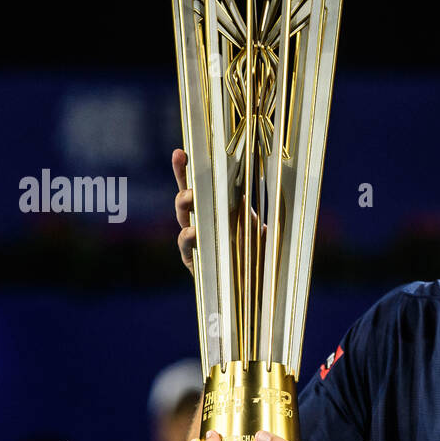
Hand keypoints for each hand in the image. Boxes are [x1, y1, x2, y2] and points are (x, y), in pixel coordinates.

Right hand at [172, 147, 267, 277]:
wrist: (258, 288)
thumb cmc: (257, 253)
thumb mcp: (256, 227)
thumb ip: (247, 210)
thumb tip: (246, 187)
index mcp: (214, 210)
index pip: (198, 186)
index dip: (186, 169)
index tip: (182, 152)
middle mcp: (201, 223)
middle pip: (185, 197)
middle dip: (182, 180)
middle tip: (184, 167)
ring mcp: (195, 241)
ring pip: (182, 218)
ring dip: (183, 204)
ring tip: (188, 197)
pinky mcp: (193, 261)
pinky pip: (185, 246)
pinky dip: (187, 237)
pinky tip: (192, 231)